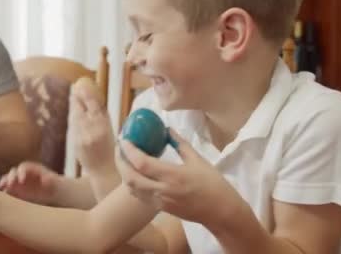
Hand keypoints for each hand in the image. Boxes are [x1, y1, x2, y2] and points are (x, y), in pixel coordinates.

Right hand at [0, 161, 59, 204]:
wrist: (52, 192)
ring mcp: (17, 181)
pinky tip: (4, 196)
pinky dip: (5, 192)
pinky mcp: (15, 190)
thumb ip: (50, 179)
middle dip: (11, 177)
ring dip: (4, 183)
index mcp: (31, 169)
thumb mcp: (54, 181)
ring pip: (8, 180)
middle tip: (10, 184)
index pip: (23, 167)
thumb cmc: (53, 185)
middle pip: (13, 172)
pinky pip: (7, 189)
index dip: (21, 172)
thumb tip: (47, 179)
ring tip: (3, 188)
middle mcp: (23, 173)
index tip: (22, 180)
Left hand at [69, 85, 115, 175]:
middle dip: (77, 99)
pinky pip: (73, 127)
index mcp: (105, 127)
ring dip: (74, 107)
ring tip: (73, 97)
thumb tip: (96, 101)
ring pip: (75, 118)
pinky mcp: (76, 144)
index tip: (83, 85)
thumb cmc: (113, 151)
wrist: (105, 172)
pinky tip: (74, 115)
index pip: (94, 106)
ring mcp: (82, 138)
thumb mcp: (112, 131)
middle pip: (81, 110)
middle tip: (75, 89)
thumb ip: (103, 117)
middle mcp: (92, 131)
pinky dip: (74, 119)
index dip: (87, 95)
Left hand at [117, 129, 232, 223]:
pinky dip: (132, 183)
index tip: (124, 139)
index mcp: (173, 176)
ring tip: (124, 158)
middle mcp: (162, 190)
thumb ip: (180, 143)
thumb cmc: (213, 184)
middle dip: (120, 161)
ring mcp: (160, 201)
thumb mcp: (198, 160)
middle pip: (130, 177)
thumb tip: (167, 129)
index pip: (142, 163)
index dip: (129, 150)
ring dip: (124, 172)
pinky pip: (139, 195)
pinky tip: (134, 173)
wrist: (220, 212)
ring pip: (132, 188)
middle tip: (120, 147)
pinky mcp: (160, 208)